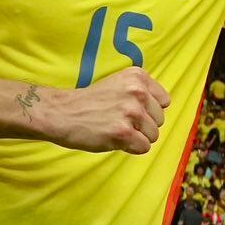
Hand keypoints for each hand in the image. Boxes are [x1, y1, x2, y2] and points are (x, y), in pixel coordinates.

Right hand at [33, 67, 170, 153]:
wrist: (60, 113)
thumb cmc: (90, 102)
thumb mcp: (119, 84)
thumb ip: (141, 92)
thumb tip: (162, 108)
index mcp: (138, 77)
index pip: (164, 101)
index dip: (149, 110)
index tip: (131, 111)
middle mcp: (137, 92)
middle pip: (160, 119)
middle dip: (143, 125)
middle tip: (119, 122)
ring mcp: (131, 112)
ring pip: (153, 135)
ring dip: (137, 137)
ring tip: (116, 130)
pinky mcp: (123, 132)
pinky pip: (143, 147)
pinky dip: (131, 148)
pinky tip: (115, 139)